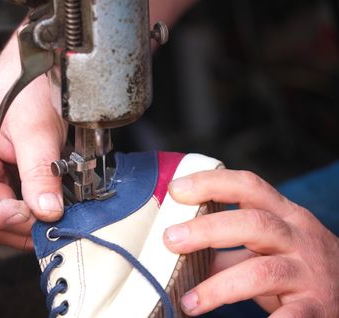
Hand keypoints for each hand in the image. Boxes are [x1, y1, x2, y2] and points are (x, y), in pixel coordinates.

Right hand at [0, 35, 66, 248]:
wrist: (41, 63)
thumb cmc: (27, 81)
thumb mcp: (36, 128)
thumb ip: (40, 172)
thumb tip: (47, 212)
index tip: (23, 215)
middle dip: (14, 224)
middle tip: (49, 224)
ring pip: (1, 213)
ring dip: (27, 223)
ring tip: (55, 219)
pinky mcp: (9, 174)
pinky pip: (18, 203)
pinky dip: (35, 211)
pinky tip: (52, 209)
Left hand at [164, 169, 338, 316]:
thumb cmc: (296, 265)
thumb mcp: (266, 246)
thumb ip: (227, 248)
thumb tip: (177, 250)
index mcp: (284, 215)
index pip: (248, 186)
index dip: (211, 183)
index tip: (175, 190)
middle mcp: (298, 237)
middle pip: (254, 223)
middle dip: (208, 229)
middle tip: (171, 240)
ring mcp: (309, 272)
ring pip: (263, 271)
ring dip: (219, 287)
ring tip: (189, 302)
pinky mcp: (316, 307)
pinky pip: (291, 315)